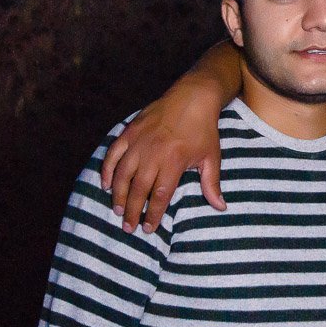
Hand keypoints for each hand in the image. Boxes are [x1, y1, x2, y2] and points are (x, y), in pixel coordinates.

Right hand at [100, 81, 226, 233]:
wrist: (193, 97)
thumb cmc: (204, 129)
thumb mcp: (212, 157)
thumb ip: (211, 184)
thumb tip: (220, 207)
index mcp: (174, 162)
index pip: (159, 196)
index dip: (152, 215)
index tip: (148, 229)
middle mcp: (153, 154)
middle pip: (138, 189)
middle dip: (132, 211)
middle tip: (128, 227)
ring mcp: (139, 142)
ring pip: (122, 174)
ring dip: (118, 195)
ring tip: (117, 211)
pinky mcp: (130, 132)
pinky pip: (113, 154)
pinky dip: (106, 170)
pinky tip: (105, 184)